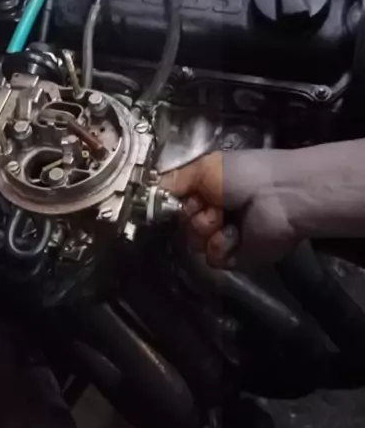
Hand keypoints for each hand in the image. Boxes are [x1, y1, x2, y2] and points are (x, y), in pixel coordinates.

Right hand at [162, 151, 298, 268]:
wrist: (279, 198)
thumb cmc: (245, 175)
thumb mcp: (204, 168)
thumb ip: (174, 181)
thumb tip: (149, 190)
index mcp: (209, 190)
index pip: (177, 204)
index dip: (174, 203)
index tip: (175, 198)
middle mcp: (215, 213)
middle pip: (183, 226)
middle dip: (192, 216)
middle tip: (210, 206)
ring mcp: (225, 237)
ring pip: (195, 244)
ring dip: (205, 230)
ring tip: (224, 219)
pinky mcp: (237, 258)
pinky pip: (213, 259)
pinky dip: (221, 245)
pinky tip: (234, 234)